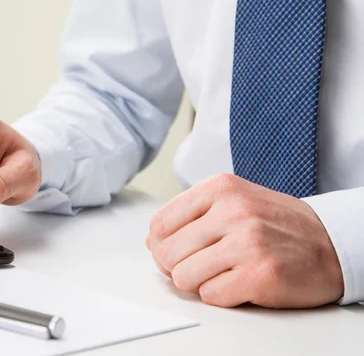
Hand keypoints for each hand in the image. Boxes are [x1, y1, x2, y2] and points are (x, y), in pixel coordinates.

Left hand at [146, 174, 343, 307]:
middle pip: (166, 253)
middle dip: (177, 267)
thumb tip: (152, 241)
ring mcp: (247, 243)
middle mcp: (232, 211)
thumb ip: (190, 216)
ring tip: (222, 273)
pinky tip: (239, 283)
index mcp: (220, 188)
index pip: (160, 223)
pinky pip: (210, 296)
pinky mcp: (260, 275)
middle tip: (201, 266)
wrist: (331, 244)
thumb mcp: (233, 202)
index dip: (161, 245)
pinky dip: (220, 295)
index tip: (178, 251)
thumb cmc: (276, 224)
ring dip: (198, 283)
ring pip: (183, 277)